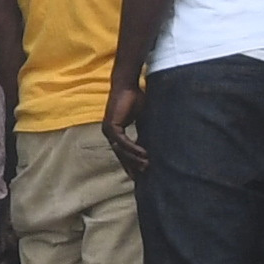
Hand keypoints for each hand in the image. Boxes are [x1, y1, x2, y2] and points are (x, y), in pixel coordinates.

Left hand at [99, 69, 147, 183]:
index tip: (139, 174)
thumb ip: (144, 128)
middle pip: (121, 155)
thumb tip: (155, 139)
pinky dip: (133, 149)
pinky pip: (123, 142)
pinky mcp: (111, 126)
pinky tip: (144, 155)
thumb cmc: (136, 98)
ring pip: (122, 151)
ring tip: (147, 166)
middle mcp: (109, 133)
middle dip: (132, 167)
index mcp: (115, 131)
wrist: (128, 85)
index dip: (130, 163)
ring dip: (134, 160)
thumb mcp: (142, 117)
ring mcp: (108, 130)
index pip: (122, 152)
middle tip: (142, 177)